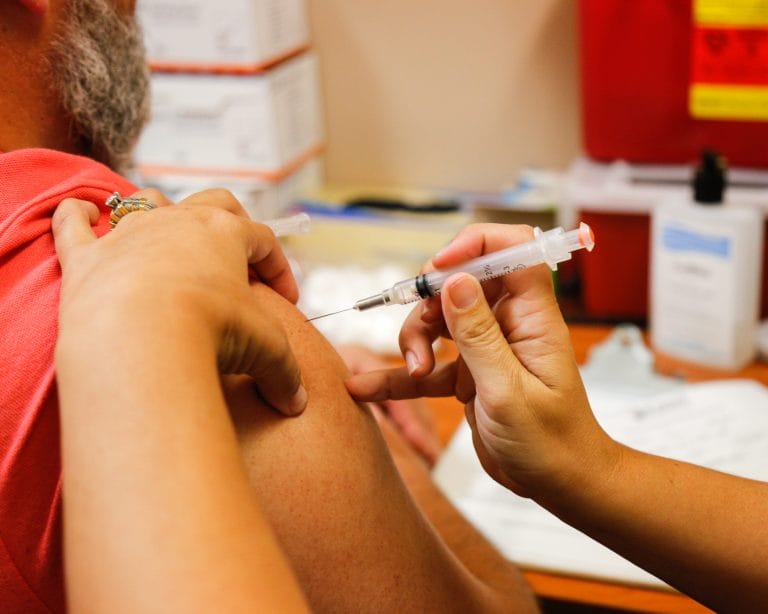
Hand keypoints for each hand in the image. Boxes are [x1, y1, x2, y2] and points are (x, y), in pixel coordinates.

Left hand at [53, 188, 306, 415]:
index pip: (263, 240)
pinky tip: (80, 212)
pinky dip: (75, 216)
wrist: (140, 339)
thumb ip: (285, 373)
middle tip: (240, 255)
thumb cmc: (210, 331)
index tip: (287, 300)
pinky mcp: (85, 259)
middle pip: (213, 202)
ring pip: (149, 204)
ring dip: (163, 215)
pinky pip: (73, 224)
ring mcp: (128, 235)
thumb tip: (297, 403)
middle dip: (233, 220)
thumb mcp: (266, 350)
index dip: (280, 268)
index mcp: (225, 234)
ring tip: (171, 239)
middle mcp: (177, 222)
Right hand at [346, 224, 612, 497]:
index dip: (475, 246)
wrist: (559, 484)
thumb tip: (456, 281)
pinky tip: (366, 387)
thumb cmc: (551, 443)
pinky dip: (401, 375)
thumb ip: (479, 336)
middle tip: (420, 337)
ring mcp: (486, 349)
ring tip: (415, 372)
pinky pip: (429, 365)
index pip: (512, 251)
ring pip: (439, 321)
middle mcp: (508, 324)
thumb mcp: (508, 391)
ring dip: (415, 340)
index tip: (438, 268)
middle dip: (430, 303)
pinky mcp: (469, 375)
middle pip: (461, 284)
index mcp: (532, 318)